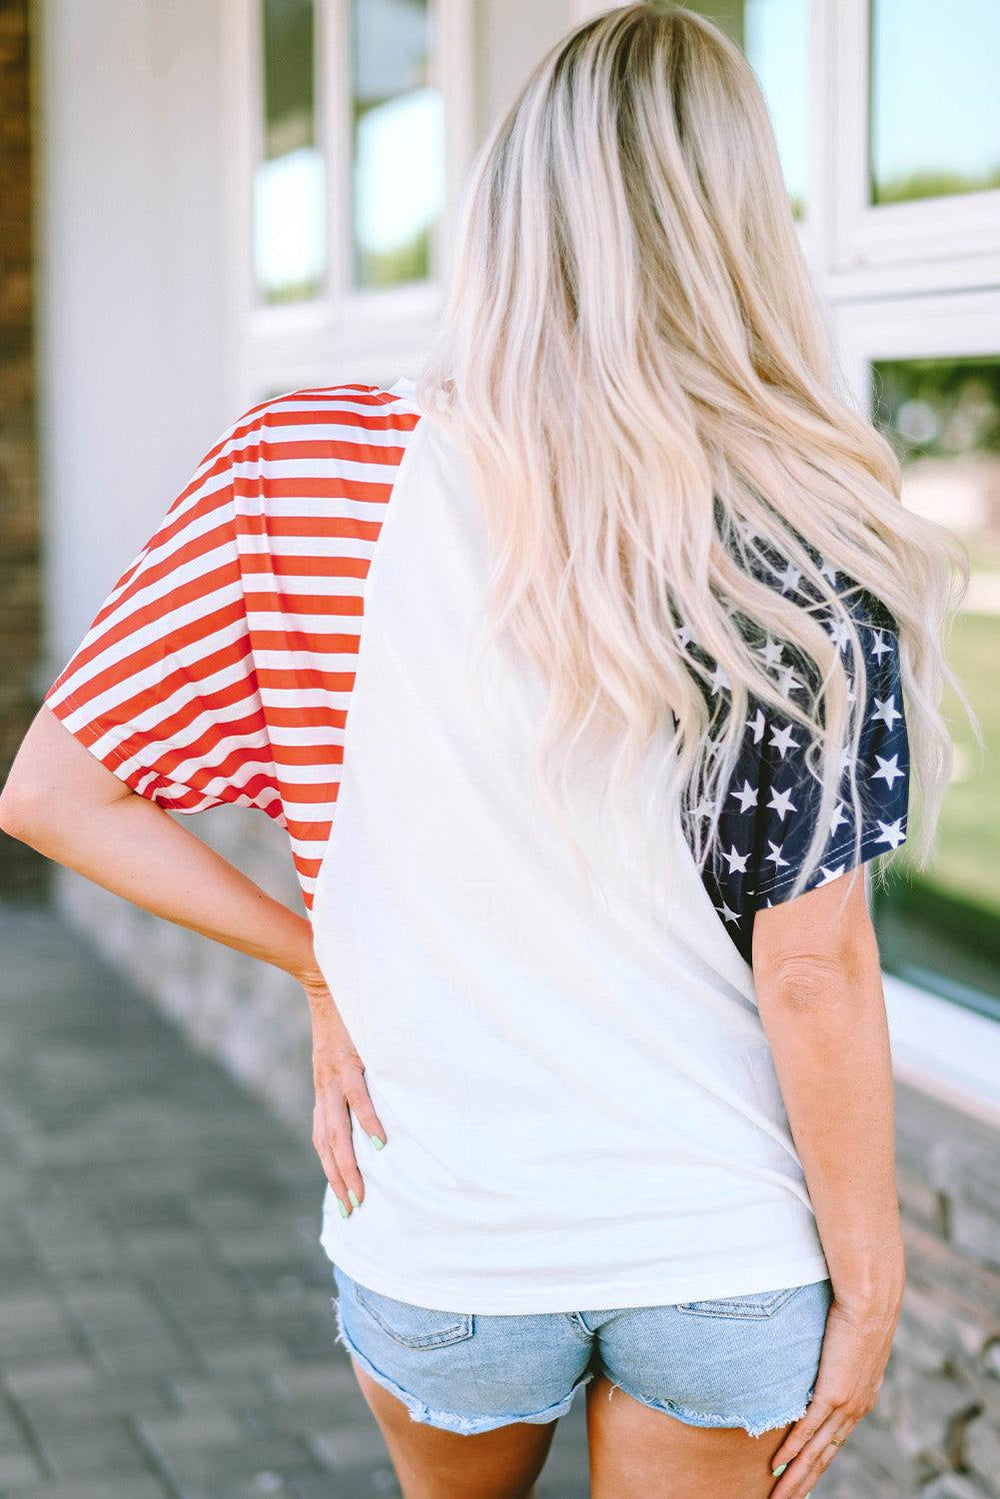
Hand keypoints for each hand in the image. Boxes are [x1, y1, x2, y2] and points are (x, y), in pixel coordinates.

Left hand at [300, 970, 386, 1216]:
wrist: (324, 978)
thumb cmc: (341, 1015)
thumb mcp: (341, 1052)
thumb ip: (349, 1076)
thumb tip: (371, 1100)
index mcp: (323, 1089)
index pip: (323, 1138)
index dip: (331, 1169)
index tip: (343, 1198)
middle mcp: (325, 1088)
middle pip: (328, 1144)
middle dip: (339, 1180)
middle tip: (352, 1210)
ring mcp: (335, 1076)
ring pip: (338, 1131)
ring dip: (348, 1165)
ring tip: (359, 1192)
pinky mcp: (349, 1061)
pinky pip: (358, 1098)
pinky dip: (369, 1122)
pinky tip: (380, 1144)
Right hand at [769, 1281, 902, 1497]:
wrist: (871, 1300)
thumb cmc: (859, 1309)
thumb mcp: (849, 1340)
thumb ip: (835, 1354)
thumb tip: (820, 1349)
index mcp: (861, 1399)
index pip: (834, 1442)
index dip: (816, 1464)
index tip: (801, 1480)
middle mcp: (855, 1409)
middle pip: (825, 1457)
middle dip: (802, 1482)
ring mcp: (844, 1405)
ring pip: (816, 1453)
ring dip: (795, 1478)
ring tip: (778, 1497)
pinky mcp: (832, 1394)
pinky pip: (807, 1430)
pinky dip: (791, 1450)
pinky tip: (777, 1465)